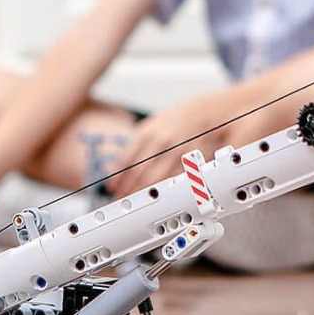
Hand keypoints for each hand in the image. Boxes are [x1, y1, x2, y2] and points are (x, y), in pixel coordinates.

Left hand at [107, 97, 224, 197]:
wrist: (201, 114)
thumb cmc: (172, 123)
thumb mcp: (148, 129)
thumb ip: (131, 148)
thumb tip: (113, 169)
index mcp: (147, 133)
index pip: (126, 160)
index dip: (117, 177)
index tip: (111, 188)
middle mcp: (161, 142)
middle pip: (139, 172)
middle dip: (127, 188)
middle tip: (121, 198)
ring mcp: (176, 152)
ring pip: (156, 179)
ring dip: (143, 193)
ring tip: (136, 200)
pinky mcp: (190, 161)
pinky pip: (173, 181)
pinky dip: (162, 190)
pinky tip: (156, 195)